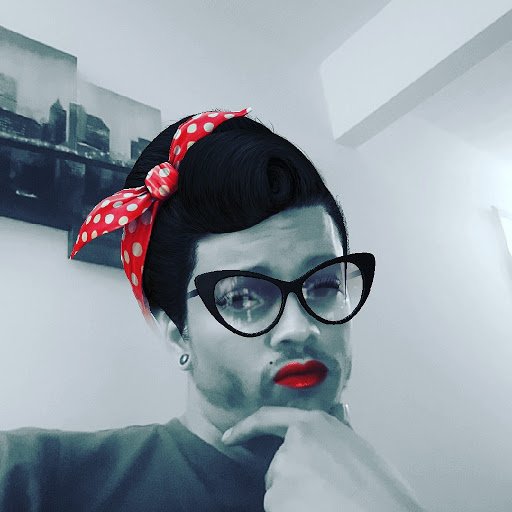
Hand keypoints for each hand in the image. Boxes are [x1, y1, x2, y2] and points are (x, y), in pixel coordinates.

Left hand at [222, 405, 425, 511]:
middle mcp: (293, 443)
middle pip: (278, 467)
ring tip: (329, 504)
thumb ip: (340, 428)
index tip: (230, 437)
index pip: (268, 419)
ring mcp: (283, 471)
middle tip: (326, 494)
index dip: (246, 428)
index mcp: (315, 424)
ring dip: (295, 502)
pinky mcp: (277, 499)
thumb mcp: (360, 448)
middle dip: (293, 482)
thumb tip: (340, 409)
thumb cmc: (382, 491)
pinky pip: (279, 510)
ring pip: (278, 494)